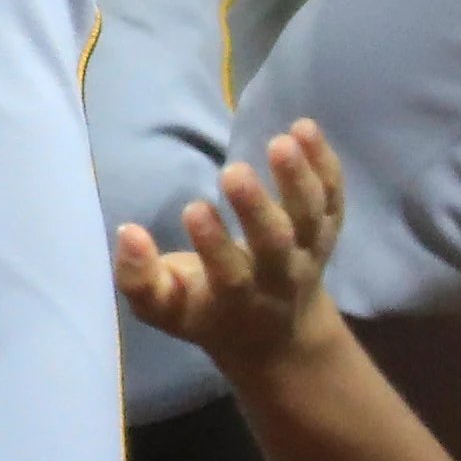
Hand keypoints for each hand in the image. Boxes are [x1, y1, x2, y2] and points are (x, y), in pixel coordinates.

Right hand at [112, 118, 349, 374]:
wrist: (278, 333)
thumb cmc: (207, 311)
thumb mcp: (166, 310)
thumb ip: (140, 279)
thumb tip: (128, 232)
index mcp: (236, 298)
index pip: (229, 274)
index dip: (213, 244)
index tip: (193, 208)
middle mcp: (280, 277)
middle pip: (276, 244)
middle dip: (257, 209)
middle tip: (235, 172)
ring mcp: (310, 251)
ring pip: (311, 216)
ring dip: (298, 179)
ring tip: (282, 141)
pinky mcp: (327, 228)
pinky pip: (332, 196)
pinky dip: (324, 164)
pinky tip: (304, 128)